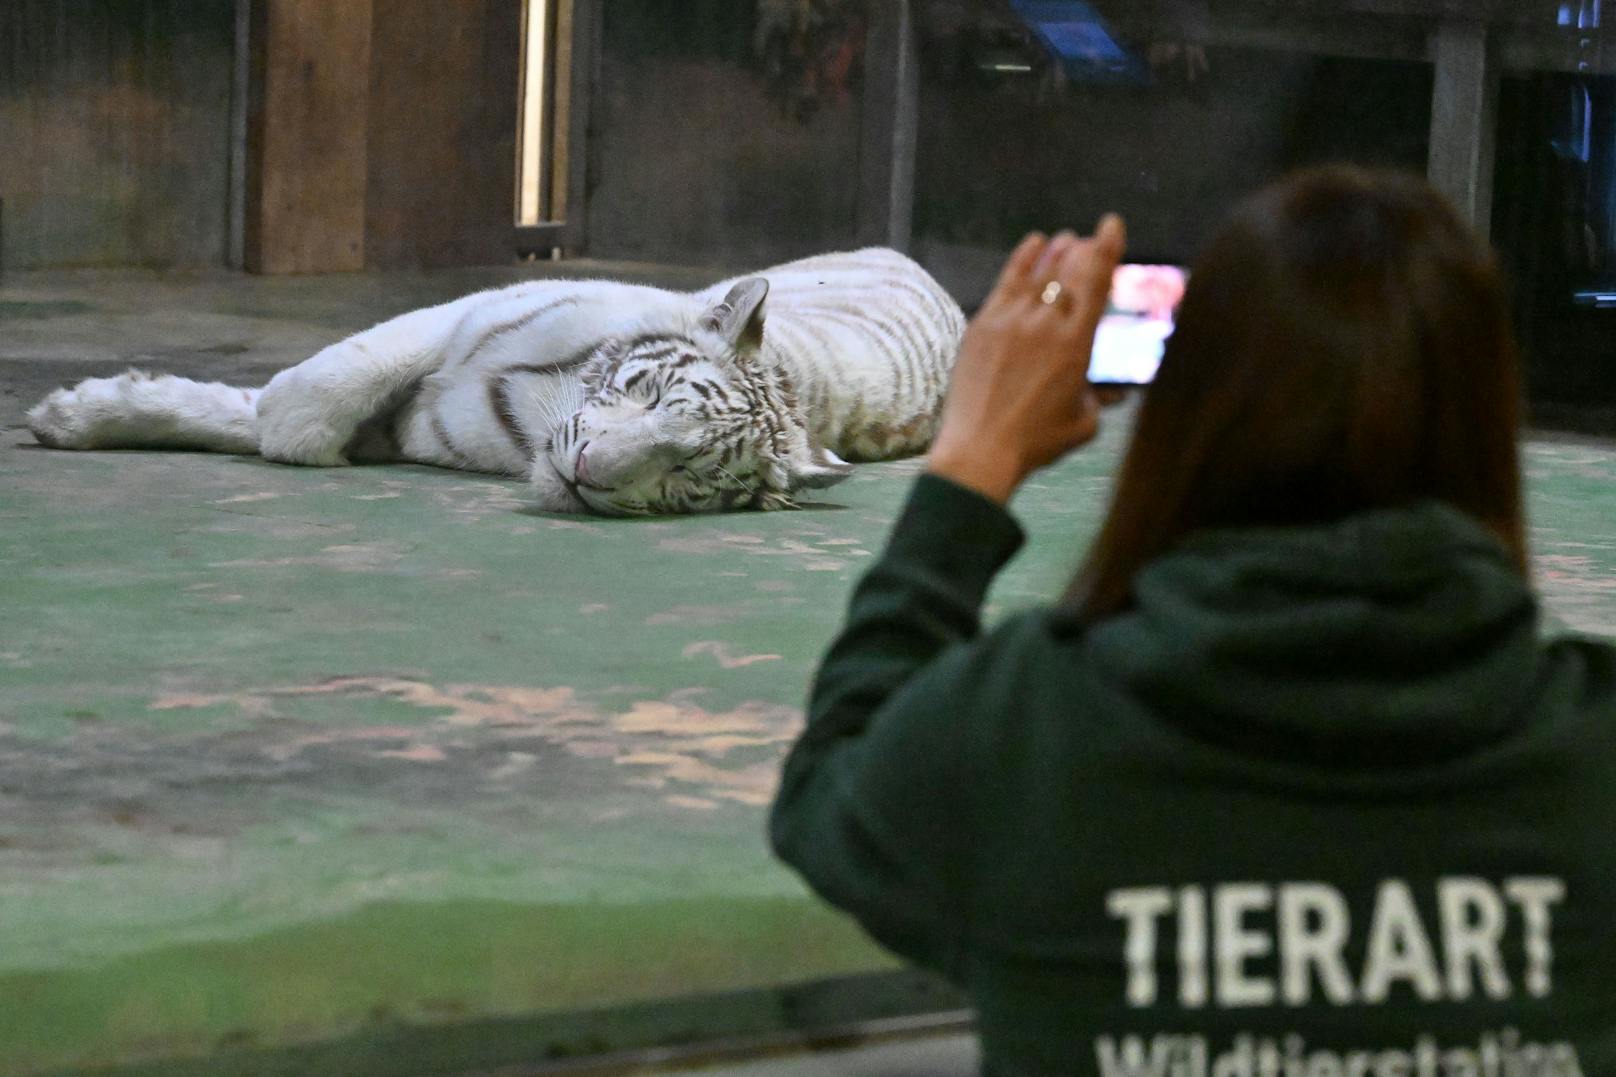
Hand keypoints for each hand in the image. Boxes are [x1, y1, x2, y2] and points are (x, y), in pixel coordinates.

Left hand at [927, 216, 1127, 504]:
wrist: (981, 449)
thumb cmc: (1036, 442)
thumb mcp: (1083, 422)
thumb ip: (1099, 398)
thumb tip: (1112, 392)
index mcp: (1077, 344)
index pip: (1097, 283)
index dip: (1107, 248)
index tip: (1112, 225)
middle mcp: (1046, 324)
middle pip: (1069, 270)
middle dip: (1082, 249)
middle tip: (1089, 240)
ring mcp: (1011, 321)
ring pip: (1039, 272)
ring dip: (1056, 251)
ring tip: (1066, 238)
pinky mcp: (983, 325)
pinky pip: (1006, 281)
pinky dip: (1023, 259)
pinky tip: (1034, 244)